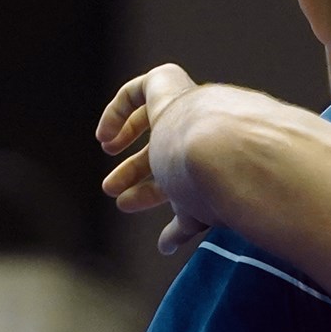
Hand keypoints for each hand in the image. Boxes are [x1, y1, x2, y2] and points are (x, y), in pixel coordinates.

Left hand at [96, 63, 210, 252]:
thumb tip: (167, 247)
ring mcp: (190, 104)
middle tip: (111, 189)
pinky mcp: (171, 84)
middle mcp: (206, 129)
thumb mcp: (195, 211)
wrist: (223, 149)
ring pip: (152, 120)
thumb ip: (183, 226)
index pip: (179, 171)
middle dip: (134, 170)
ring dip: (125, 142)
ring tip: (106, 162)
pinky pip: (141, 89)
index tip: (126, 204)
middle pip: (164, 146)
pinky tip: (107, 137)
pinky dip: (119, 111)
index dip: (151, 190)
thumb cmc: (214, 184)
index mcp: (216, 158)